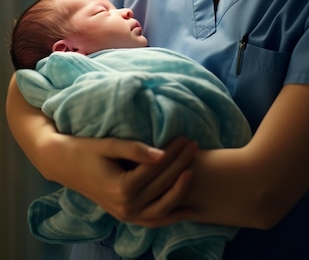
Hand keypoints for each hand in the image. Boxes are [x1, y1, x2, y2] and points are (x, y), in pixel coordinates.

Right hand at [50, 134, 197, 222]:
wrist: (63, 164)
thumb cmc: (85, 149)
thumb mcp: (109, 145)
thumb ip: (135, 149)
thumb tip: (161, 154)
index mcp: (121, 188)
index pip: (157, 169)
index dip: (174, 152)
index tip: (186, 137)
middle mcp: (125, 206)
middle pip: (162, 185)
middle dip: (181, 164)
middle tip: (194, 145)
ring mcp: (125, 215)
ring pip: (162, 208)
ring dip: (181, 190)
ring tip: (195, 169)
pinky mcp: (126, 215)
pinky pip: (153, 220)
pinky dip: (172, 216)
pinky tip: (189, 210)